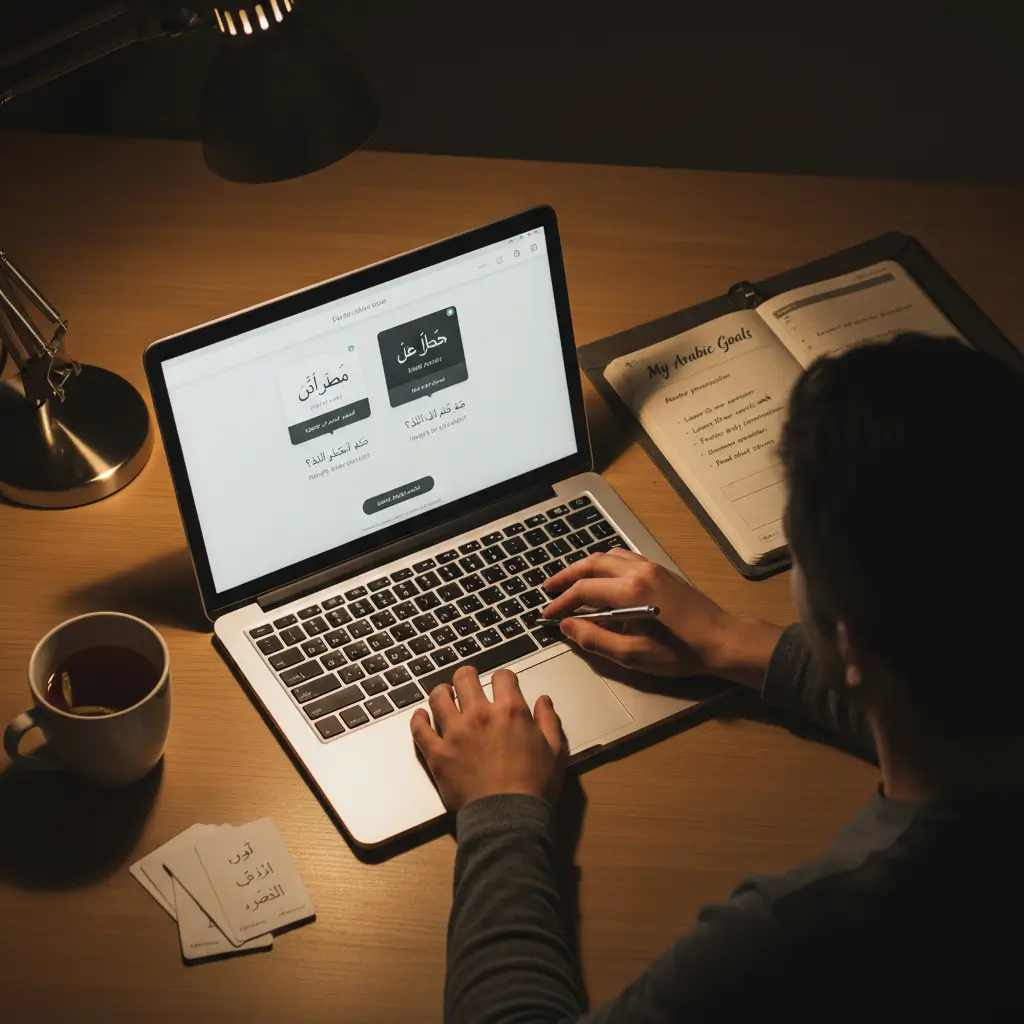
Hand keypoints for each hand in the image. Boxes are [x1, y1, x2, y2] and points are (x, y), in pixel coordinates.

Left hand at [410, 666, 568, 811]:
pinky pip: (420, 729)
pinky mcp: (437, 754)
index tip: (502, 684)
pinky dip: (419, 719)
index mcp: (510, 711)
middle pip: (465, 678)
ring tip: (445, 695)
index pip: (502, 676)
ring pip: (438, 697)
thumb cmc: (534, 787)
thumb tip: (544, 700)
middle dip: (467, 676)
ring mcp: (455, 733)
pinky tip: (422, 716)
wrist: (508, 818)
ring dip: (442, 692)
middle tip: (467, 681)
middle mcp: (480, 715)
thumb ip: (549, 721)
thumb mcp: (555, 751)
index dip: (503, 677)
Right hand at [542, 549, 781, 686]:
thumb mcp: (633, 655)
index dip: (560, 603)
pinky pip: (623, 557)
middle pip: (591, 564)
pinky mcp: (659, 569)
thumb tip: (567, 626)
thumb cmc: (680, 652)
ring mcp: (650, 566)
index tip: (547, 615)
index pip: (583, 590)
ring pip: (607, 556)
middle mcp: (638, 571)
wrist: (721, 640)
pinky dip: (604, 563)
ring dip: (584, 567)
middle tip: (549, 589)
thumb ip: (596, 640)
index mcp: (630, 592)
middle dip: (566, 576)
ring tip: (570, 582)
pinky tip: (600, 577)